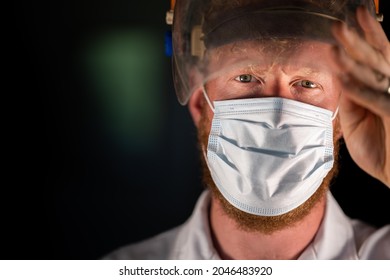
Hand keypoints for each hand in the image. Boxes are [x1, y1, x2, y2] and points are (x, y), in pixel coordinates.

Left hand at [332, 6, 389, 186]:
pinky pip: (377, 101)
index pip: (372, 60)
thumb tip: (339, 79)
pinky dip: (360, 91)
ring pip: (376, 75)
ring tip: (337, 43)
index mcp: (382, 90)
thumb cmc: (380, 150)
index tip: (343, 25)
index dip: (359, 41)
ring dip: (355, 59)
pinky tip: (344, 79)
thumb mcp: (356, 123)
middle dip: (355, 41)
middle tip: (338, 25)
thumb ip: (350, 101)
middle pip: (374, 60)